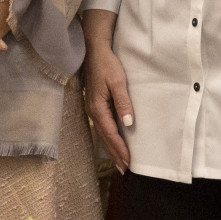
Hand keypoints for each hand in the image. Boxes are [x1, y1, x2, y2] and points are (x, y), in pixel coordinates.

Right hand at [81, 10, 132, 170]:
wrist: (94, 50)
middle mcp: (93, 111)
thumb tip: (127, 123)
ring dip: (111, 149)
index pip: (110, 133)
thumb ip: (123, 102)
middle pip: (104, 138)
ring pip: (102, 134)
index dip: (119, 149)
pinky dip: (108, 138)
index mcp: (98, 108)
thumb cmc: (107, 64)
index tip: (128, 162)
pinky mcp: (95, 105)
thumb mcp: (117, 81)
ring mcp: (92, 109)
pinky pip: (102, 127)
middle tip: (125, 169)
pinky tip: (112, 142)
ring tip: (119, 162)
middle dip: (115, 154)